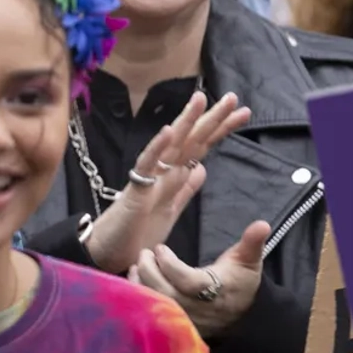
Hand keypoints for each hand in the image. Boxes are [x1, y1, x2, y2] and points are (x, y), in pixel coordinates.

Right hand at [82, 91, 249, 274]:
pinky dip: (157, 147)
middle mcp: (162, 172)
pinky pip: (146, 165)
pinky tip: (168, 131)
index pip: (201, 146)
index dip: (220, 129)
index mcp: (173, 176)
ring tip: (200, 99)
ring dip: (185, 122)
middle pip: (190, 140)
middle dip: (211, 118)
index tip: (242, 113)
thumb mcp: (171, 210)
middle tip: (231, 97)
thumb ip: (185, 189)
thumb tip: (202, 169)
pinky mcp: (135, 191)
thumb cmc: (136, 233)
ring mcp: (148, 178)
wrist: (109, 254)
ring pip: (170, 145)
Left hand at [130, 220, 269, 333]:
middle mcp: (195, 307)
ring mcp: (183, 318)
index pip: (185, 279)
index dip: (169, 264)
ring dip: (141, 283)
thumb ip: (252, 243)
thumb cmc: (240, 282)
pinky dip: (139, 297)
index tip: (160, 248)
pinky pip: (150, 313)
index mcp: (211, 290)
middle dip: (149, 271)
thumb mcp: (247, 261)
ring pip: (154, 303)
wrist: (241, 314)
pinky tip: (135, 280)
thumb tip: (262, 224)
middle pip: (164, 292)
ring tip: (136, 265)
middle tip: (143, 253)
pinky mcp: (175, 325)